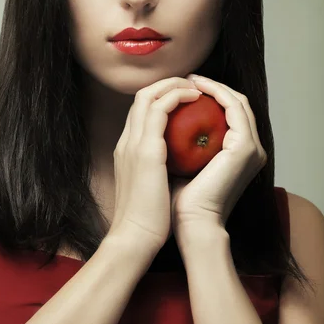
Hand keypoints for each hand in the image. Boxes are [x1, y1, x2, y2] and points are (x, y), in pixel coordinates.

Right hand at [108, 76, 201, 255]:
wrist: (135, 239)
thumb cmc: (148, 220)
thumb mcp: (151, 187)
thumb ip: (160, 170)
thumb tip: (183, 164)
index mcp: (127, 150)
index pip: (141, 112)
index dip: (163, 98)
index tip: (185, 99)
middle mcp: (127, 141)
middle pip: (142, 96)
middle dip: (168, 84)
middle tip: (193, 86)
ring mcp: (133, 143)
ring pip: (148, 94)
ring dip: (174, 84)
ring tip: (197, 87)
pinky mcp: (145, 149)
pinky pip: (160, 107)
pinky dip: (177, 96)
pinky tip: (197, 98)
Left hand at [169, 74, 267, 236]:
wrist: (190, 223)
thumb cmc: (180, 201)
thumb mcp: (182, 164)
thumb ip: (182, 143)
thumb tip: (165, 119)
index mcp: (239, 155)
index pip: (229, 116)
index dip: (210, 97)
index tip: (183, 88)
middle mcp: (251, 150)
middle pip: (236, 105)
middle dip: (212, 87)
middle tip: (187, 78)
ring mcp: (252, 148)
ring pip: (237, 102)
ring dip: (214, 86)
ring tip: (190, 79)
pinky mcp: (246, 147)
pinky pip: (234, 108)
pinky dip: (216, 93)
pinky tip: (195, 88)